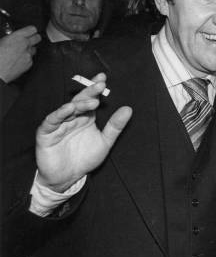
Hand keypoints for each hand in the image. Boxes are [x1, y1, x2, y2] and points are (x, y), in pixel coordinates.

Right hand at [0, 26, 39, 82]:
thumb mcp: (0, 41)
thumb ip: (9, 38)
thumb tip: (10, 37)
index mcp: (17, 37)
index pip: (32, 29)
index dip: (30, 30)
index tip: (28, 31)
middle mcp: (25, 45)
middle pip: (38, 38)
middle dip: (33, 38)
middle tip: (28, 39)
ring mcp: (28, 55)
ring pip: (34, 48)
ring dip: (29, 48)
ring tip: (21, 50)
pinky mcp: (29, 64)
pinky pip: (31, 58)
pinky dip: (27, 58)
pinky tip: (19, 59)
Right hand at [35, 73, 131, 192]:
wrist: (68, 178)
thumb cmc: (85, 158)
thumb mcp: (105, 142)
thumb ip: (115, 126)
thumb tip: (128, 109)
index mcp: (86, 117)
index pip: (90, 99)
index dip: (95, 89)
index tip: (103, 78)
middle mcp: (72, 118)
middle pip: (80, 101)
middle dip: (89, 92)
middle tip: (100, 85)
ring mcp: (58, 124)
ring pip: (67, 109)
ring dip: (79, 104)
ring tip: (92, 101)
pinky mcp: (46, 133)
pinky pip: (51, 121)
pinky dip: (59, 114)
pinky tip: (68, 109)